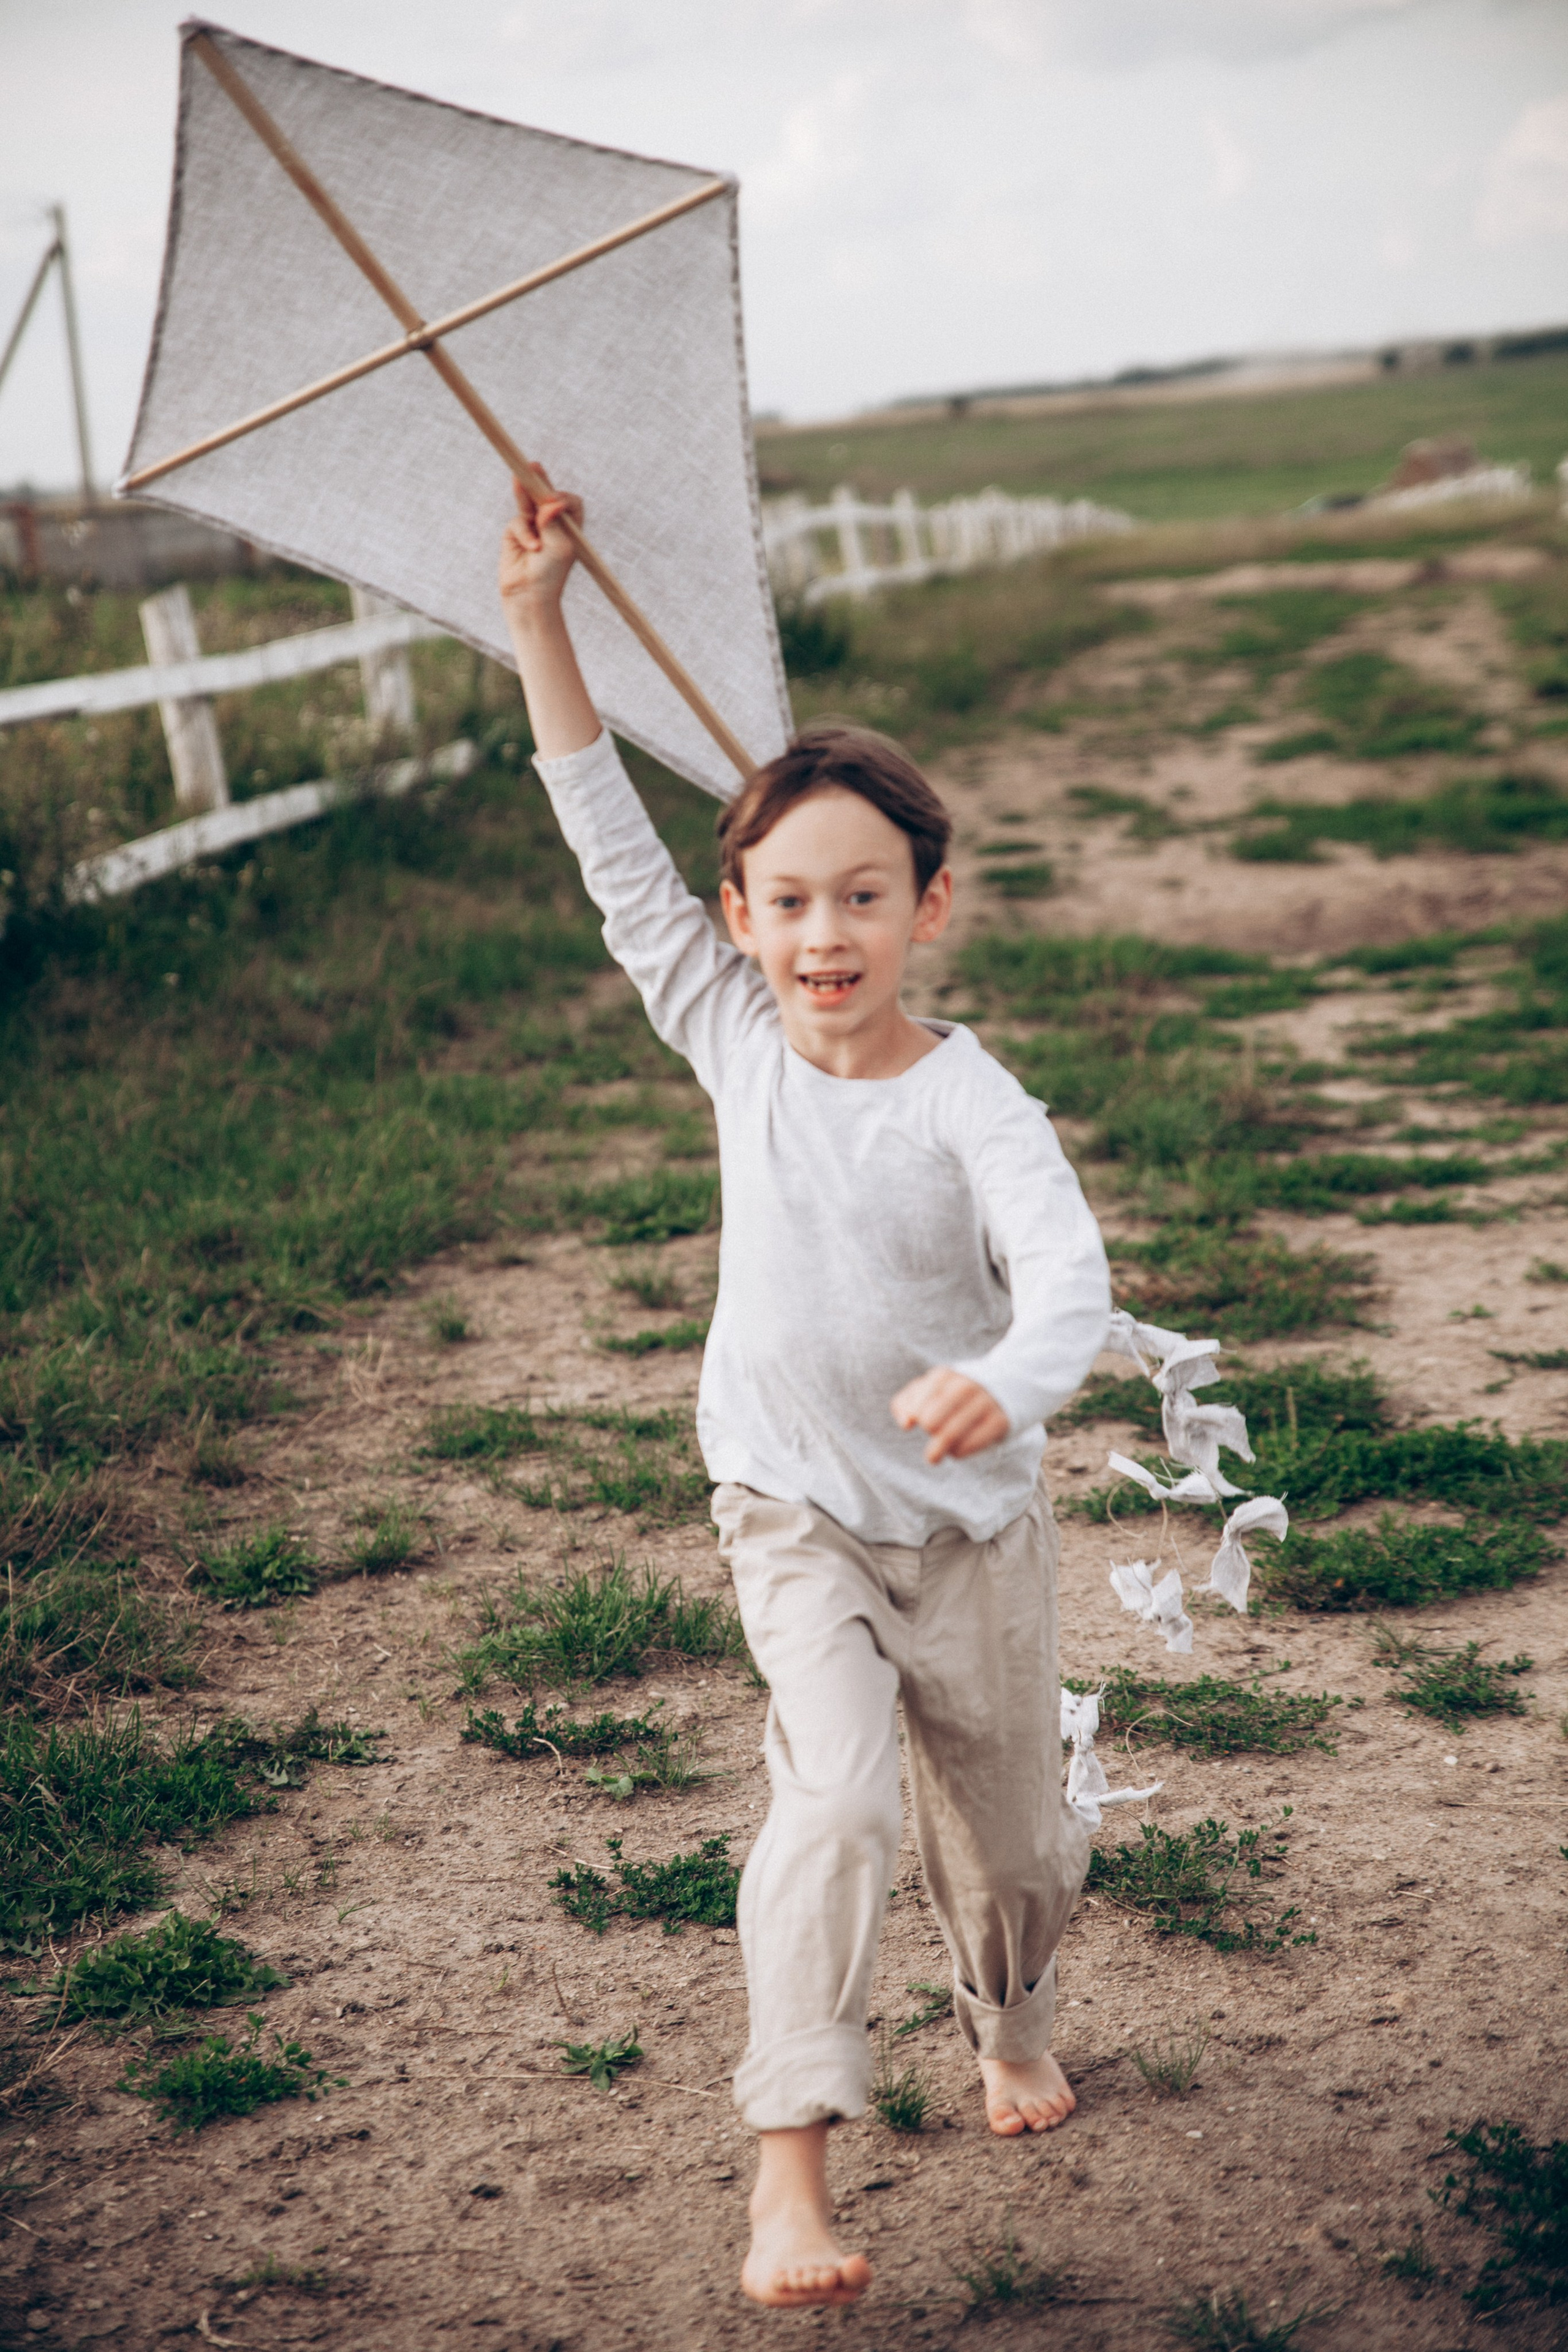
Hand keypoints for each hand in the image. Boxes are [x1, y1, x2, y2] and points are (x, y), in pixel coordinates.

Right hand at [498, 470, 582, 613]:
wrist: (529, 596)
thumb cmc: (551, 574)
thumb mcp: (559, 546)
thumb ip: (552, 521)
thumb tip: (551, 500)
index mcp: (570, 528)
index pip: (569, 503)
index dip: (562, 499)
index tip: (557, 504)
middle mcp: (552, 525)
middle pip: (546, 496)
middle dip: (540, 482)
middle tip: (533, 465)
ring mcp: (533, 527)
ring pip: (528, 502)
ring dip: (525, 491)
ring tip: (520, 474)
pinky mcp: (515, 533)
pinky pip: (518, 522)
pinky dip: (524, 533)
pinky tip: (532, 548)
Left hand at [891, 1368, 1008, 1464]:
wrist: (995, 1390)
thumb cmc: (949, 1396)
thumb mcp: (924, 1391)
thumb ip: (904, 1404)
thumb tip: (906, 1424)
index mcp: (943, 1376)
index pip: (916, 1407)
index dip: (914, 1417)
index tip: (915, 1421)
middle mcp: (965, 1387)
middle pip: (930, 1422)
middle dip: (929, 1431)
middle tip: (933, 1433)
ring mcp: (984, 1403)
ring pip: (949, 1435)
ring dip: (938, 1449)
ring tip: (936, 1453)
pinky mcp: (999, 1421)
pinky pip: (969, 1445)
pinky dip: (958, 1452)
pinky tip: (955, 1450)